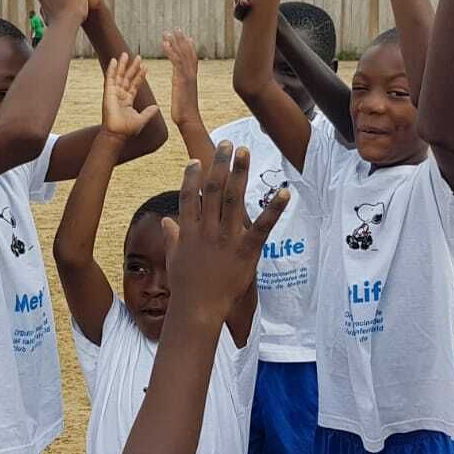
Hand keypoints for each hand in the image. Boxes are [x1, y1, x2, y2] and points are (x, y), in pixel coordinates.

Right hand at [101, 54, 160, 138]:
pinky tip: (114, 60)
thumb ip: (148, 112)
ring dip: (123, 65)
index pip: (135, 85)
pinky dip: (112, 69)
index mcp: (128, 100)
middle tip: (138, 56)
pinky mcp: (108, 93)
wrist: (117, 134)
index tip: (145, 67)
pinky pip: (110, 79)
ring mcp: (114, 93)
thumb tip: (157, 107)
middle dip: (133, 67)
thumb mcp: (141, 119)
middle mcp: (120, 95)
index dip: (140, 76)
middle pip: (127, 77)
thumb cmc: (127, 129)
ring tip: (126, 54)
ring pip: (119, 76)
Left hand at [161, 30, 201, 126]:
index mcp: (191, 78)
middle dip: (182, 40)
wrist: (188, 120)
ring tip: (168, 31)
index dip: (190, 47)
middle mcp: (191, 74)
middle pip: (188, 53)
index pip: (192, 59)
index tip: (187, 37)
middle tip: (177, 28)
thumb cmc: (184, 113)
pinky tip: (164, 43)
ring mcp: (187, 76)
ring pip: (182, 54)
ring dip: (175, 42)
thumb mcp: (183, 97)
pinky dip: (171, 51)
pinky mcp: (181, 79)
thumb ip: (182, 88)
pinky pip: (176, 61)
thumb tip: (181, 86)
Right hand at [161, 142, 288, 323]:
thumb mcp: (174, 258)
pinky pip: (262, 226)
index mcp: (188, 231)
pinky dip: (275, 209)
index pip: (189, 196)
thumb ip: (172, 237)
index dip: (193, 177)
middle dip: (220, 164)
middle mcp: (207, 230)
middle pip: (213, 189)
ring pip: (234, 199)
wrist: (198, 309)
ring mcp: (226, 239)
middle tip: (227, 143)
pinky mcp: (246, 251)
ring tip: (245, 152)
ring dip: (240, 173)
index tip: (197, 160)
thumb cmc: (185, 286)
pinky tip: (285, 192)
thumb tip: (168, 221)